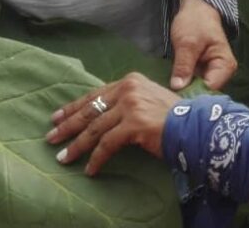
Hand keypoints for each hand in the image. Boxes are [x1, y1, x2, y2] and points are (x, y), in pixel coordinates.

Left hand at [46, 72, 178, 174]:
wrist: (197, 127)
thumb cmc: (175, 117)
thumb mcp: (147, 100)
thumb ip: (127, 102)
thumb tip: (102, 114)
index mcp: (129, 81)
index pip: (94, 95)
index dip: (73, 107)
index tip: (56, 117)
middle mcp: (127, 89)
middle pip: (90, 110)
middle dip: (67, 125)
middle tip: (51, 137)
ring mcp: (130, 105)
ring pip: (95, 128)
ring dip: (77, 145)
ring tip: (63, 157)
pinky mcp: (134, 124)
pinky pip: (107, 144)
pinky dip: (96, 158)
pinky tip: (89, 168)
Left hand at [169, 0, 236, 89]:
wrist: (195, 9)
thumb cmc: (195, 22)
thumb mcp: (187, 43)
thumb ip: (183, 66)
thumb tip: (177, 88)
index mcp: (225, 66)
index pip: (211, 89)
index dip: (194, 93)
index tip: (176, 98)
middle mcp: (222, 73)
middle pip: (205, 92)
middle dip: (188, 93)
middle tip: (169, 97)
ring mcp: (211, 73)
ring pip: (197, 88)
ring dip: (184, 89)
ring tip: (169, 92)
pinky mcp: (201, 71)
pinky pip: (192, 82)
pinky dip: (183, 83)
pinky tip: (173, 85)